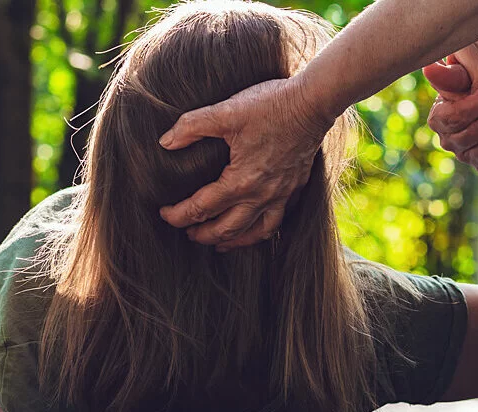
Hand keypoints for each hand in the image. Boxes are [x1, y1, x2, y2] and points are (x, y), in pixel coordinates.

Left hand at [157, 77, 335, 250]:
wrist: (313, 103)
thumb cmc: (271, 105)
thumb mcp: (226, 111)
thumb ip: (192, 126)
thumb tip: (165, 142)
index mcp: (240, 181)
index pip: (201, 208)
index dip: (178, 215)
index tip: (164, 214)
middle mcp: (261, 196)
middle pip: (226, 229)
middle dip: (203, 234)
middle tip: (187, 233)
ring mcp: (281, 195)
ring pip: (254, 232)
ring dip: (232, 240)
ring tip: (218, 243)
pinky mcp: (295, 189)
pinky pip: (276, 222)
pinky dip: (260, 231)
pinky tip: (253, 228)